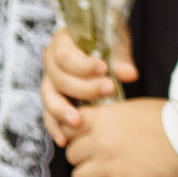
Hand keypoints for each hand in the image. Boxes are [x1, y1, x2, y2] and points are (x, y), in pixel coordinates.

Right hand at [40, 24, 133, 144]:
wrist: (105, 43)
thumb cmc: (108, 38)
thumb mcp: (116, 39)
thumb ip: (120, 56)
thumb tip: (128, 74)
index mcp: (62, 42)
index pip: (65, 55)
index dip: (83, 65)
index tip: (104, 69)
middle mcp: (51, 62)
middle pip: (58, 79)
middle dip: (82, 88)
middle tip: (108, 90)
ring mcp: (50, 82)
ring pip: (49, 99)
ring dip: (63, 111)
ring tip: (78, 122)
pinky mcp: (54, 99)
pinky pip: (48, 115)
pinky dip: (55, 127)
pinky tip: (64, 138)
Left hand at [64, 96, 177, 176]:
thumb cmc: (171, 118)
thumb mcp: (135, 108)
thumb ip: (113, 118)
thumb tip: (105, 126)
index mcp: (105, 118)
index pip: (68, 128)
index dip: (74, 136)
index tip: (82, 141)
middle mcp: (102, 141)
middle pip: (71, 156)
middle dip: (82, 160)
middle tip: (96, 164)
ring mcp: (112, 165)